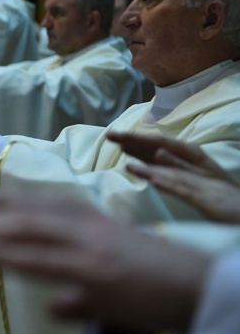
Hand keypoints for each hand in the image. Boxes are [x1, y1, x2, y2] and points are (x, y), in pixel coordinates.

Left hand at [0, 193, 209, 333]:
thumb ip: (71, 284)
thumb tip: (55, 304)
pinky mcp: (89, 267)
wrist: (194, 284)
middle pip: (1, 207)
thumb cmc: (146, 279)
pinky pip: (36, 256)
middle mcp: (69, 218)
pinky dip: (2, 248)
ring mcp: (78, 240)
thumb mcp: (99, 274)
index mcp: (68, 212)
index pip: (7, 204)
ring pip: (13, 225)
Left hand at [109, 132, 239, 222]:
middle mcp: (196, 164)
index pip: (158, 147)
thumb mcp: (195, 179)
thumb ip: (176, 168)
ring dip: (147, 164)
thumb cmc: (222, 195)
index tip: (113, 136)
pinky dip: (171, 184)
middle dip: (135, 142)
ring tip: (125, 158)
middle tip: (110, 135)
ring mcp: (202, 181)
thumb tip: (155, 158)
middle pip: (161, 150)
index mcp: (192, 158)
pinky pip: (187, 191)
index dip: (136, 140)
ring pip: (170, 169)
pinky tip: (155, 180)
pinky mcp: (208, 198)